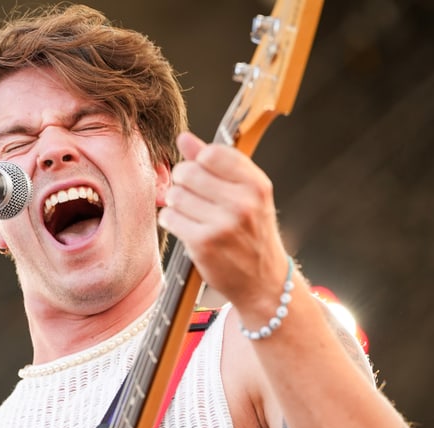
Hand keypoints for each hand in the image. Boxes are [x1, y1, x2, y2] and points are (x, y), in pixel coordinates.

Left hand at [159, 131, 290, 315]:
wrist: (263, 282)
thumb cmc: (252, 235)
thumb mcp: (246, 195)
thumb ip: (216, 164)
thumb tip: (185, 139)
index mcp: (256, 185)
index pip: (212, 153)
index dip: (199, 161)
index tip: (202, 172)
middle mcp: (243, 203)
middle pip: (188, 173)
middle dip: (182, 182)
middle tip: (190, 194)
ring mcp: (223, 224)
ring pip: (175, 195)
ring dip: (176, 203)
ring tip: (191, 213)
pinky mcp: (203, 244)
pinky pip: (169, 218)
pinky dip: (172, 221)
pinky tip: (186, 227)